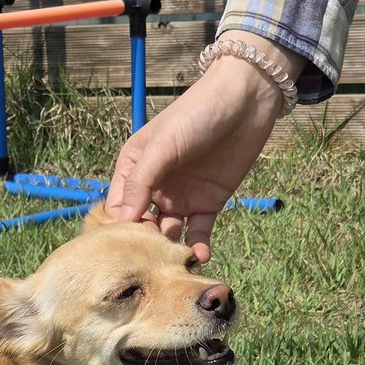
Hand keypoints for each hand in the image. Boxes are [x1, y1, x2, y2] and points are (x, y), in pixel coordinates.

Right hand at [106, 31, 303, 259]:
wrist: (246, 100)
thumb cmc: (196, 113)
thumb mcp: (161, 146)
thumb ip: (141, 182)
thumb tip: (122, 220)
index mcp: (134, 169)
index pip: (118, 208)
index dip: (119, 229)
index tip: (124, 249)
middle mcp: (155, 187)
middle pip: (142, 226)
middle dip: (145, 245)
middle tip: (153, 262)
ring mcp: (182, 197)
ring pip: (170, 234)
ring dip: (171, 250)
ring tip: (176, 264)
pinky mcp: (209, 204)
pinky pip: (199, 233)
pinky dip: (198, 247)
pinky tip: (200, 256)